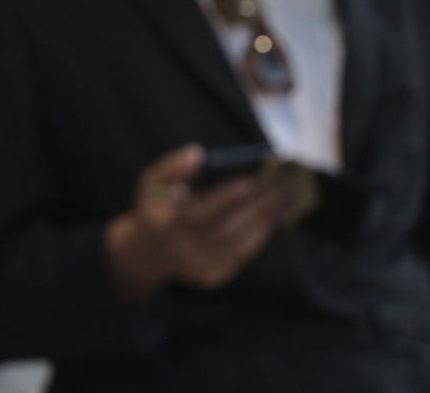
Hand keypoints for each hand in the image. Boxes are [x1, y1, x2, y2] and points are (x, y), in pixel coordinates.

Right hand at [106, 143, 289, 298]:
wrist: (146, 254)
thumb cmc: (156, 209)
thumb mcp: (152, 184)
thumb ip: (172, 166)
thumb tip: (197, 153)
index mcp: (167, 226)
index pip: (201, 213)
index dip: (228, 197)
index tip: (252, 180)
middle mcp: (184, 251)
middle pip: (228, 230)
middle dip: (256, 207)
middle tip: (279, 185)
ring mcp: (200, 267)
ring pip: (241, 244)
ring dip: (265, 219)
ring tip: (283, 196)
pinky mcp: (215, 276)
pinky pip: (244, 253)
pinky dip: (261, 232)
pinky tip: (273, 213)